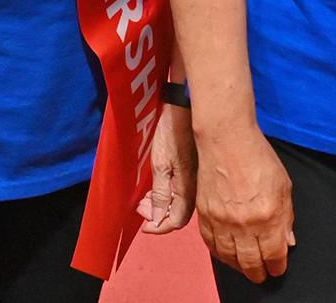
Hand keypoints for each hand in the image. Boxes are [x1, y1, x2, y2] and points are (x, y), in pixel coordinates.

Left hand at [137, 101, 196, 233]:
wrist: (184, 109)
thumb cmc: (171, 134)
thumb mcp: (161, 164)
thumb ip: (162, 193)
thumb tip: (159, 218)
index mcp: (189, 188)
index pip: (176, 220)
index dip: (159, 226)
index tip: (144, 226)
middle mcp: (195, 187)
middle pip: (178, 213)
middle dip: (157, 214)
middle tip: (140, 207)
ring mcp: (195, 178)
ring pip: (179, 202)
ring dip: (161, 204)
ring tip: (145, 197)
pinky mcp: (193, 169)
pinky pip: (181, 191)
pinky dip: (167, 194)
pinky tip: (157, 186)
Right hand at [194, 122, 293, 282]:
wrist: (226, 140)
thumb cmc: (258, 157)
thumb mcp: (283, 185)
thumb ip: (286, 216)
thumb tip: (287, 240)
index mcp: (268, 216)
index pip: (274, 254)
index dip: (277, 266)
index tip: (278, 269)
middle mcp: (244, 223)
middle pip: (251, 262)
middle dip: (258, 273)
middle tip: (261, 276)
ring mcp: (222, 220)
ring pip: (229, 257)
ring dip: (238, 267)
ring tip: (245, 268)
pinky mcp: (204, 214)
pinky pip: (210, 244)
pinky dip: (219, 254)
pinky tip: (226, 255)